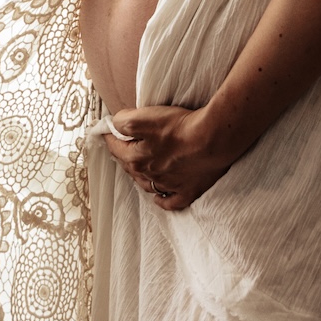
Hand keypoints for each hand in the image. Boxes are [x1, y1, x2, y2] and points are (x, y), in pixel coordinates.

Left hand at [99, 104, 234, 210]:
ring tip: (139, 167)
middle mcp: (150, 176)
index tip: (106, 131)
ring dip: (141, 176)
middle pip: (131, 166)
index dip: (110, 137)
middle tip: (124, 145)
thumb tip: (113, 125)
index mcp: (136, 160)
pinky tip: (159, 198)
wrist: (213, 140)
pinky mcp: (188, 191)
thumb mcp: (142, 118)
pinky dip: (163, 200)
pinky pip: (170, 202)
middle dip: (125, 154)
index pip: (115, 148)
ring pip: (148, 184)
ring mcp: (169, 186)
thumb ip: (122, 122)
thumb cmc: (179, 127)